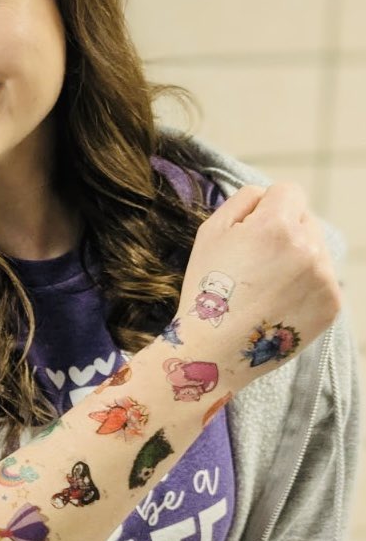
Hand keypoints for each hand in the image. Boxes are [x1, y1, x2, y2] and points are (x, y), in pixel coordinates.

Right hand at [177, 183, 339, 386]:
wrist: (215, 349)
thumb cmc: (207, 289)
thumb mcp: (210, 232)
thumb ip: (243, 200)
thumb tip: (267, 195)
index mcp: (276, 225)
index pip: (288, 191)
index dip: (265, 207)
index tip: (250, 231)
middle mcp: (308, 247)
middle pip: (305, 219)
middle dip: (284, 232)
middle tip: (255, 264)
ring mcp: (325, 278)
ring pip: (316, 248)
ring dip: (297, 258)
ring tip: (267, 286)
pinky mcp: (333, 304)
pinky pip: (323, 278)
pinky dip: (306, 285)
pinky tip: (280, 301)